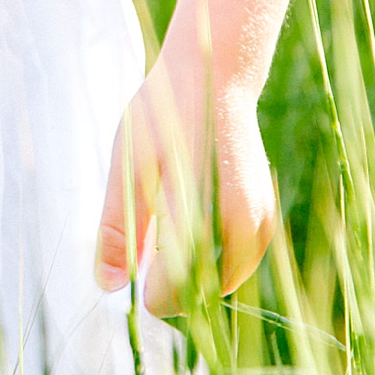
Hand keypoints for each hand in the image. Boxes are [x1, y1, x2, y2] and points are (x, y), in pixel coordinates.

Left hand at [93, 40, 276, 315]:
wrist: (215, 78)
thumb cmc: (164, 119)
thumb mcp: (128, 170)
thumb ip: (117, 232)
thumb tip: (109, 287)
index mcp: (198, 218)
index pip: (170, 294)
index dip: (144, 289)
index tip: (131, 263)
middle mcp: (237, 229)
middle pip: (199, 295)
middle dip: (170, 286)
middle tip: (148, 243)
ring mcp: (258, 225)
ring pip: (220, 282)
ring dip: (192, 274)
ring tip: (168, 225)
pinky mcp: (265, 218)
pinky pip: (236, 262)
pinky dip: (213, 258)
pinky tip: (191, 221)